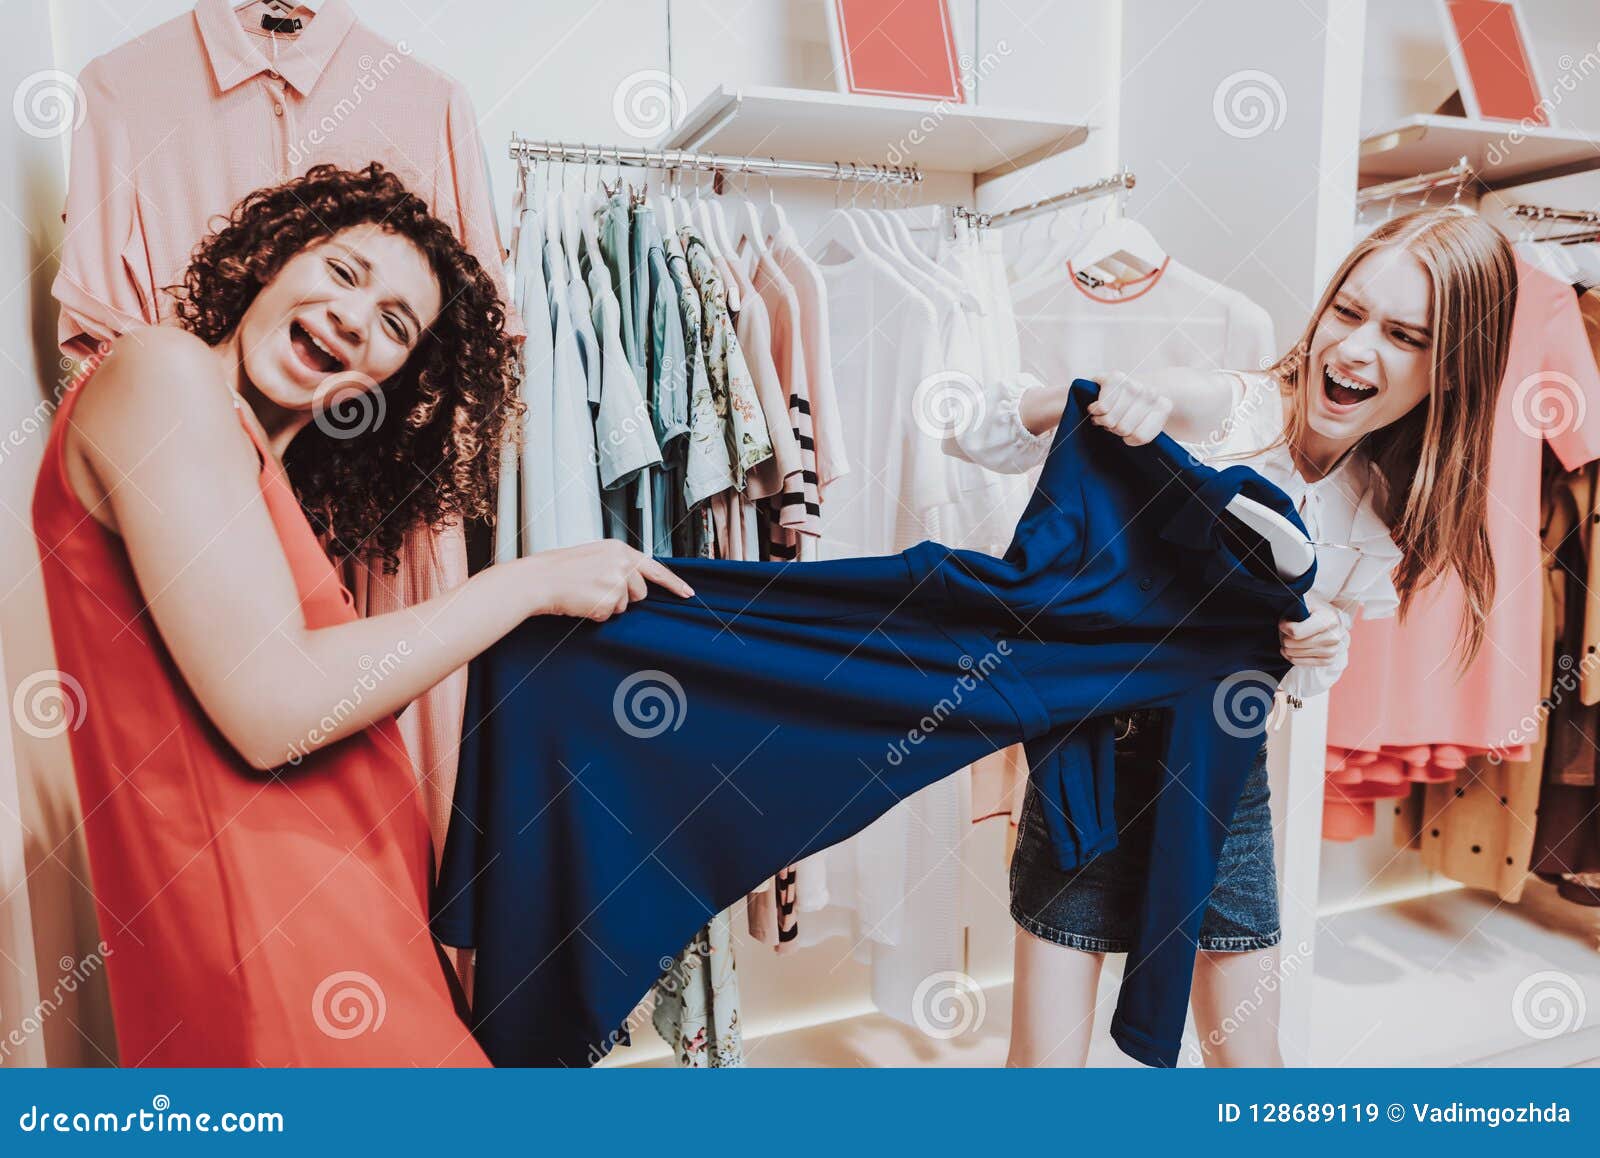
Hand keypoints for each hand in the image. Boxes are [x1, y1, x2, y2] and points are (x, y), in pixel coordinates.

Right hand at [527, 540, 693, 620]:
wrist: (539, 579)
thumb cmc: (560, 570)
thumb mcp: (594, 556)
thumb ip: (617, 565)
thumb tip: (634, 583)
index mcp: (619, 549)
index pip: (655, 568)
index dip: (674, 583)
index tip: (688, 593)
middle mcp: (622, 563)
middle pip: (640, 592)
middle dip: (623, 597)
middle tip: (596, 588)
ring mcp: (617, 581)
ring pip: (625, 606)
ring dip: (608, 605)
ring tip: (586, 593)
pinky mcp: (609, 600)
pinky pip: (609, 616)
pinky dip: (596, 614)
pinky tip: (581, 601)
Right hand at [1085, 371, 1173, 445]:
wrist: (1126, 386)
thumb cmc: (1133, 411)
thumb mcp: (1144, 429)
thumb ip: (1139, 436)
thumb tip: (1120, 430)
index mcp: (1163, 407)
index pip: (1139, 437)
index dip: (1129, 438)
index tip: (1130, 429)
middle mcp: (1150, 393)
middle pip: (1123, 429)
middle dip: (1116, 428)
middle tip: (1117, 419)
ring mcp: (1133, 384)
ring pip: (1110, 420)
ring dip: (1104, 420)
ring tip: (1108, 413)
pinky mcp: (1114, 378)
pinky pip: (1102, 407)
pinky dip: (1095, 410)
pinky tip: (1100, 405)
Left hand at [1278, 595, 1343, 666]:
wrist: (1325, 616)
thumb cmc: (1311, 608)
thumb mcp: (1304, 603)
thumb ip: (1295, 610)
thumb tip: (1284, 625)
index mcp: (1329, 619)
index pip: (1297, 632)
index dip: (1284, 628)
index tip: (1283, 623)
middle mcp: (1335, 636)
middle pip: (1297, 644)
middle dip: (1285, 638)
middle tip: (1284, 632)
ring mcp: (1333, 650)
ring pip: (1298, 654)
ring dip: (1288, 648)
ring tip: (1287, 639)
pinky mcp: (1329, 660)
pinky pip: (1304, 663)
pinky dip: (1293, 658)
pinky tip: (1290, 651)